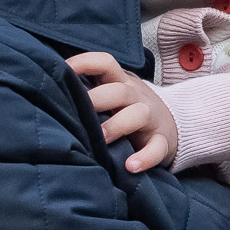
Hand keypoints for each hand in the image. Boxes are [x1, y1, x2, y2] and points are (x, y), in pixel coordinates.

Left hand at [66, 51, 178, 171]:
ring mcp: (151, 119)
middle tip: (79, 110)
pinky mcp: (163, 141)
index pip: (106, 63)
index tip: (62, 69)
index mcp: (122, 83)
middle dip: (98, 99)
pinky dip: (145, 157)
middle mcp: (136, 97)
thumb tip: (49, 89)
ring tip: (101, 139)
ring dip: (117, 125)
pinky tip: (131, 166)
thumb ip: (92, 90)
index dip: (85, 63)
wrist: (179, 124)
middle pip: (119, 91)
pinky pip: (157, 148)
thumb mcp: (116, 94)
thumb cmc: (132, 109)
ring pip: (138, 115)